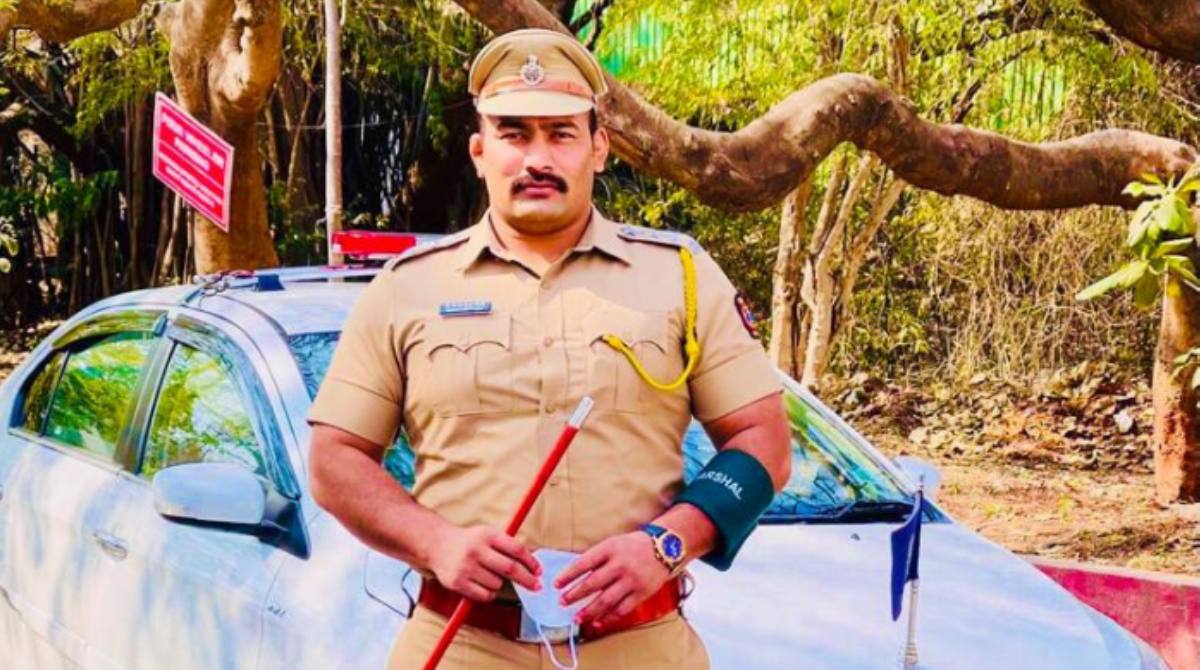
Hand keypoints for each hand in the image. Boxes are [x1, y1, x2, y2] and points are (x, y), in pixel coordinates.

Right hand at [428, 525, 541, 602]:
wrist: (437, 544)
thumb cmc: (469, 541)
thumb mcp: (487, 534)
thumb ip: (507, 545)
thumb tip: (532, 563)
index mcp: (487, 535)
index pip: (516, 549)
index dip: (531, 562)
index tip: (538, 571)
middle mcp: (476, 550)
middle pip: (510, 568)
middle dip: (527, 580)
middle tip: (537, 586)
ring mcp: (466, 567)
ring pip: (497, 584)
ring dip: (500, 584)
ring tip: (490, 575)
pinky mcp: (458, 582)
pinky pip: (485, 595)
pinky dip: (489, 593)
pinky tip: (483, 584)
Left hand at [554, 531, 670, 628]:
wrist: (665, 547)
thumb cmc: (634, 545)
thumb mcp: (613, 543)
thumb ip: (597, 558)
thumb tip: (575, 575)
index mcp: (610, 549)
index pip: (584, 563)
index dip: (568, 575)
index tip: (556, 584)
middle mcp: (620, 564)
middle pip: (592, 583)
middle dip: (574, 595)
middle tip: (562, 602)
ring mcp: (631, 580)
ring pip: (606, 600)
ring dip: (589, 611)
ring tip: (577, 618)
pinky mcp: (641, 593)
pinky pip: (622, 609)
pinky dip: (608, 618)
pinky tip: (598, 622)